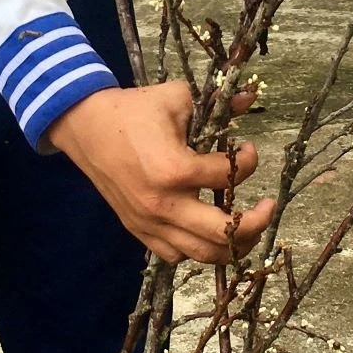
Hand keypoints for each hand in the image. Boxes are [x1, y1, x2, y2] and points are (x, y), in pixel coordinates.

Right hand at [48, 81, 274, 263]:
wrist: (85, 127)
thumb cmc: (132, 110)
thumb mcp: (176, 97)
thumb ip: (217, 103)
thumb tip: (250, 98)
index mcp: (174, 169)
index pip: (229, 176)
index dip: (249, 161)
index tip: (248, 149)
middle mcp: (163, 204)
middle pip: (223, 233)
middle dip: (256, 221)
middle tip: (268, 206)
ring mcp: (150, 222)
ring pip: (203, 253)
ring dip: (233, 244)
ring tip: (246, 227)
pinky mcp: (139, 230)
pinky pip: (176, 255)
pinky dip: (198, 249)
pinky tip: (209, 232)